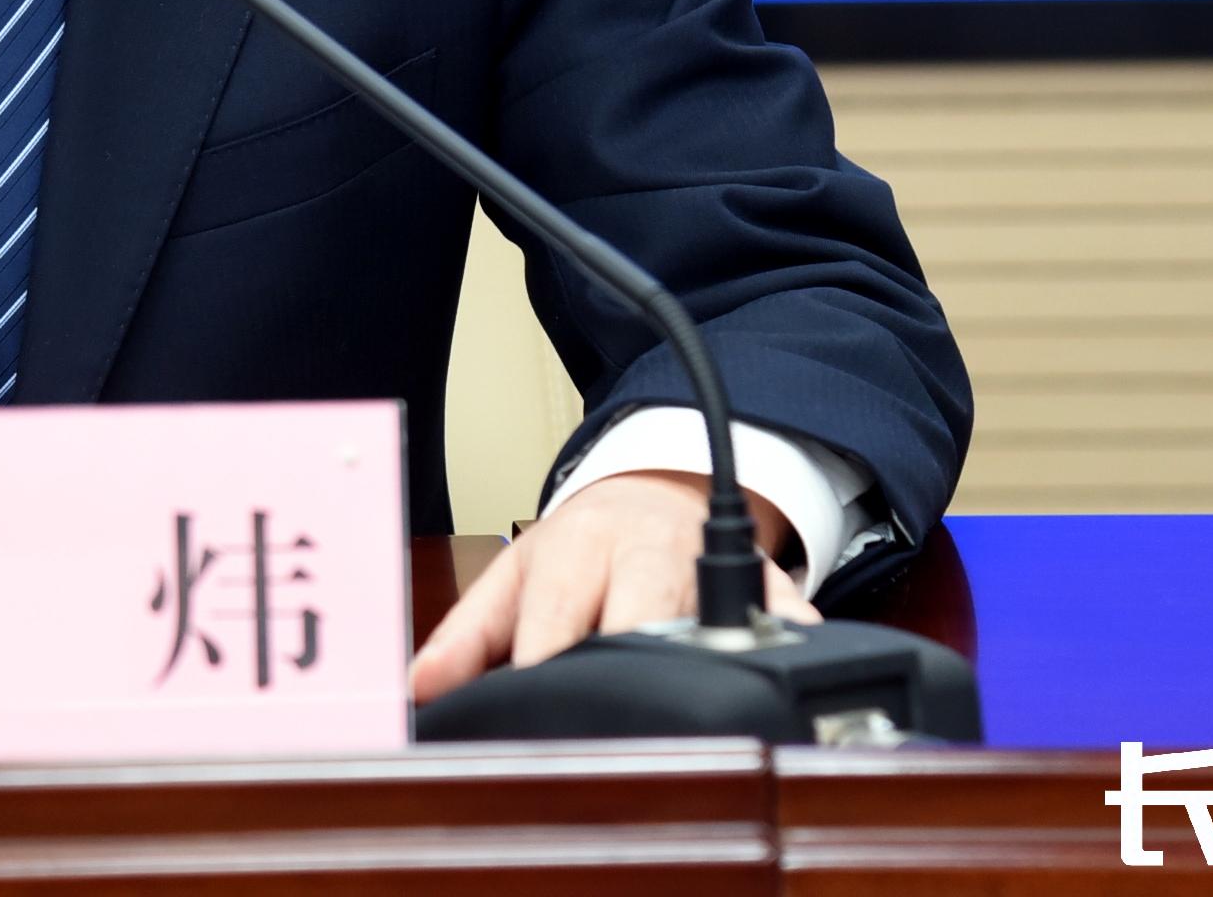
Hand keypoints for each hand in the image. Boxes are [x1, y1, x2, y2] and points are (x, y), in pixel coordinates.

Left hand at [409, 469, 818, 700]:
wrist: (649, 495)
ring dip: (713, 654)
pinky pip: (789, 611)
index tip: (535, 697)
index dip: (547, 656)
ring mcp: (712, 566)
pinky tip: (788, 670)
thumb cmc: (577, 549)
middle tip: (621, 717)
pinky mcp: (768, 581)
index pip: (558, 607)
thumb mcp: (514, 577)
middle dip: (631, 653)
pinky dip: (792, 637)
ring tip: (701, 709)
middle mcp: (648, 553)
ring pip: (719, 610)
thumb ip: (467, 635)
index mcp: (578, 548)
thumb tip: (420, 689)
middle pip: (644, 606)